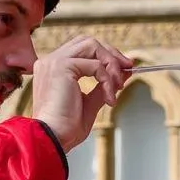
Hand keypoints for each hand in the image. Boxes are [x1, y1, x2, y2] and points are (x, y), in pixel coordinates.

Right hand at [32, 36, 132, 151]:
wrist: (53, 138)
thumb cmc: (66, 128)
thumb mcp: (90, 103)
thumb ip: (103, 86)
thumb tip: (122, 74)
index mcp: (53, 68)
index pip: (83, 50)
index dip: (105, 56)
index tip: (123, 68)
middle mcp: (51, 61)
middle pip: (88, 42)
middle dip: (111, 53)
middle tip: (127, 68)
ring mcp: (55, 61)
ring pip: (93, 46)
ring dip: (111, 64)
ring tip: (117, 86)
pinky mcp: (62, 66)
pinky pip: (96, 65)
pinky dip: (108, 80)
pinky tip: (108, 98)